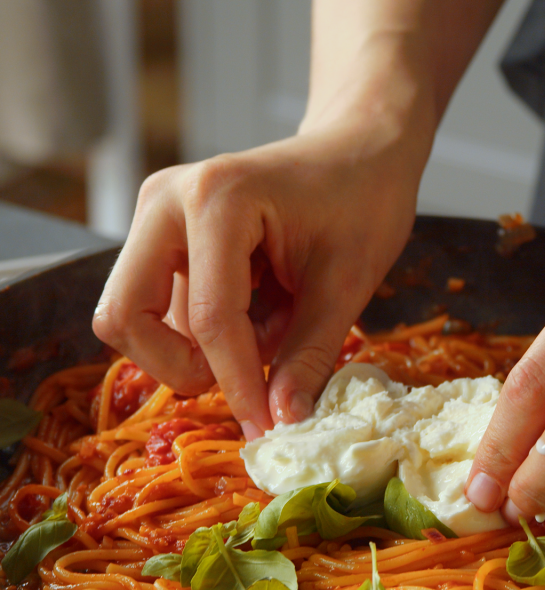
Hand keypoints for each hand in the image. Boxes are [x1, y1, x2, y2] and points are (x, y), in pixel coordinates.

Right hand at [92, 121, 421, 438]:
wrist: (359, 149)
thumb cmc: (364, 200)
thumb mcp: (347, 284)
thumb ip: (309, 355)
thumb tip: (281, 423)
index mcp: (215, 200)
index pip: (208, 319)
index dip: (237, 386)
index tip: (266, 431)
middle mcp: (166, 200)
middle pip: (126, 316)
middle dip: (184, 365)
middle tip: (251, 375)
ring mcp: (158, 213)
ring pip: (140, 314)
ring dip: (204, 344)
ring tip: (277, 321)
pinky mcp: (164, 231)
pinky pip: (162, 302)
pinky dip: (206, 327)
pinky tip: (262, 305)